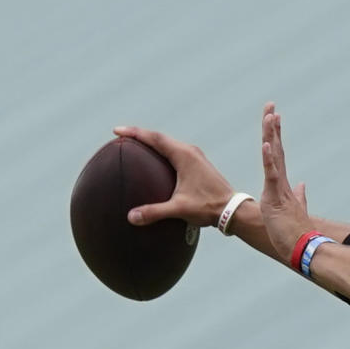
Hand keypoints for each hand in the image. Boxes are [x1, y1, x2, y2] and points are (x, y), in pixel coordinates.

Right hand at [112, 126, 233, 227]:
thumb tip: (130, 217)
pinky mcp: (199, 164)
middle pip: (161, 137)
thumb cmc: (208, 207)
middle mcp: (190, 151)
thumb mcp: (179, 209)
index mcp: (184, 155)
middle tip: (121, 135)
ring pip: (169, 143)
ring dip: (152, 141)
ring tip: (135, 144)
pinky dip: (162, 150)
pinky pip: (176, 151)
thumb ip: (154, 212)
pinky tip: (156, 160)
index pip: (155, 138)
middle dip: (140, 134)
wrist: (232, 209)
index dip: (135, 133)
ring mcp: (196, 157)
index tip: (117, 131)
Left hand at [260, 103, 311, 259]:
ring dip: (271, 135)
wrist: (303, 247)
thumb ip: (300, 196)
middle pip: (276, 148)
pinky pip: (272, 174)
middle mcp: (282, 182)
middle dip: (272, 126)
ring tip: (269, 115)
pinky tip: (266, 143)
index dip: (275, 135)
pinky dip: (269, 158)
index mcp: (283, 185)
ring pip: (274, 156)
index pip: (277, 154)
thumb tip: (303, 186)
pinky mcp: (276, 197)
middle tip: (270, 106)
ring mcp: (280, 188)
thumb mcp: (296, 210)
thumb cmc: (296, 233)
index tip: (274, 117)